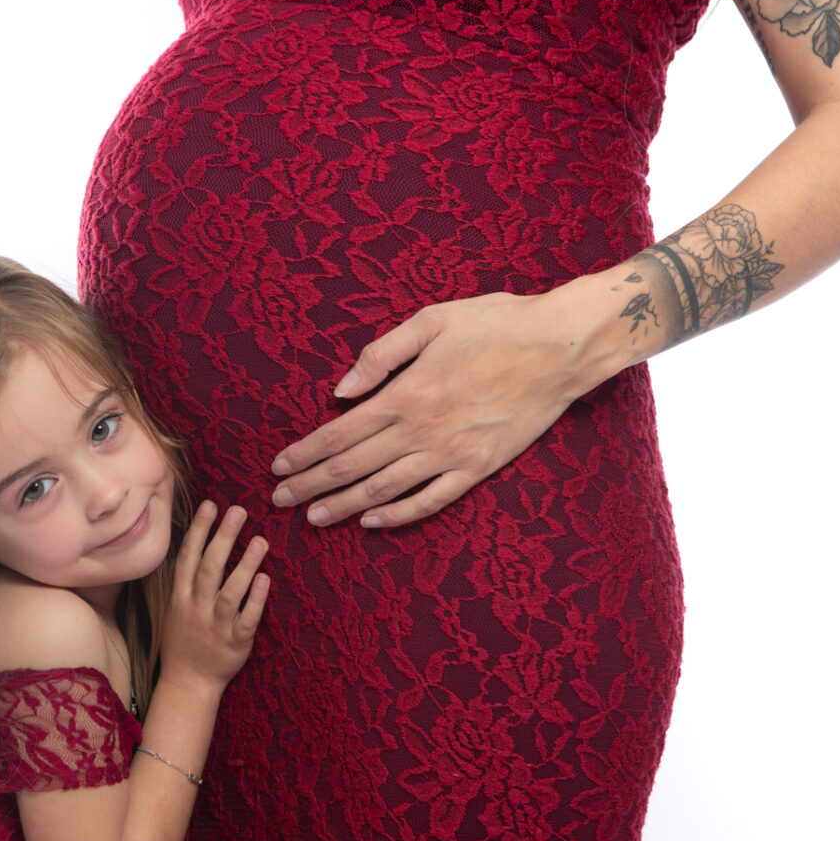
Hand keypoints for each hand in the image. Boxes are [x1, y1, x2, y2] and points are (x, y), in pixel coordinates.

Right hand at [161, 501, 268, 689]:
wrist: (188, 684)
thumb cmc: (184, 641)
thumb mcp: (175, 608)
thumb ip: (187, 580)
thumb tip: (199, 543)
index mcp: (180, 598)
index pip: (188, 557)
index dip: (199, 530)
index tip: (210, 504)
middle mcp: (196, 608)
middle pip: (209, 567)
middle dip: (223, 537)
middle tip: (239, 510)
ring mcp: (216, 626)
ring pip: (230, 592)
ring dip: (245, 566)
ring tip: (260, 540)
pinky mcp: (236, 643)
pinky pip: (247, 619)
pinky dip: (256, 599)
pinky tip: (266, 579)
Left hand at [271, 289, 606, 528]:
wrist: (561, 347)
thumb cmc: (495, 323)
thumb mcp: (430, 320)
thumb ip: (380, 355)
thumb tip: (339, 390)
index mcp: (406, 393)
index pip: (339, 434)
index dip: (305, 454)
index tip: (279, 466)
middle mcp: (423, 431)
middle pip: (353, 468)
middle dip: (311, 486)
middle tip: (280, 500)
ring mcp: (451, 455)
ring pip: (384, 490)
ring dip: (344, 506)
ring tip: (315, 517)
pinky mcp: (478, 469)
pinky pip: (430, 501)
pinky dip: (397, 514)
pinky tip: (372, 520)